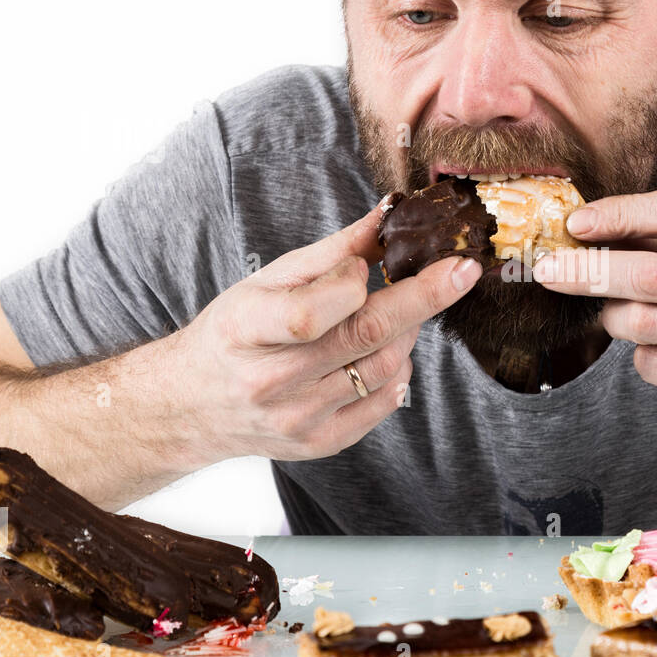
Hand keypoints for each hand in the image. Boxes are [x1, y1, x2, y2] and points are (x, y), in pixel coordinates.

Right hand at [171, 201, 480, 461]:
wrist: (194, 404)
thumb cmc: (235, 332)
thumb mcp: (268, 280)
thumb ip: (333, 252)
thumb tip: (390, 214)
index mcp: (246, 330)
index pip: (313, 312)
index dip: (353, 282)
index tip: (372, 262)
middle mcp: (270, 381)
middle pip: (365, 338)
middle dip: (424, 298)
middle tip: (462, 271)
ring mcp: (298, 418)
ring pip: (386, 368)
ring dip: (406, 333)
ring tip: (393, 316)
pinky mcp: (321, 443)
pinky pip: (386, 401)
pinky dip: (399, 370)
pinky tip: (384, 352)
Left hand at [533, 189, 656, 440]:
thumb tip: (594, 230)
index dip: (620, 213)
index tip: (577, 223)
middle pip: (650, 275)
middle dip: (588, 271)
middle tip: (547, 270)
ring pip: (640, 324)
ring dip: (614, 318)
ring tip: (621, 315)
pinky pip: (649, 365)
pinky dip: (643, 356)